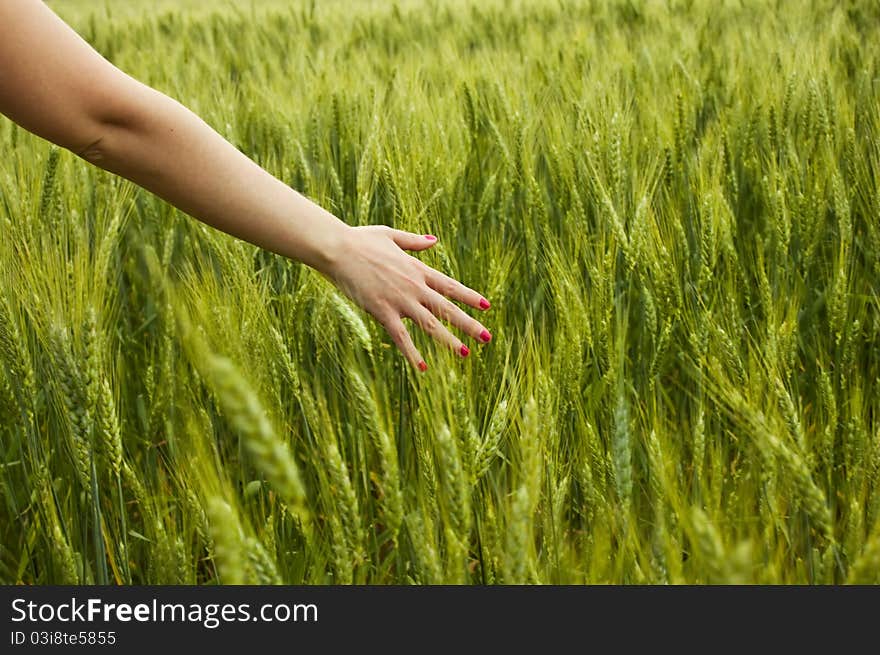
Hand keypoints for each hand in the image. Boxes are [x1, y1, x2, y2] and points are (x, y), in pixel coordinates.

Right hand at [321, 225, 491, 370]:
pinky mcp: (383, 312)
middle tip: (487, 337)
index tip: (486, 306)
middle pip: (447, 308)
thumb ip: (414, 242)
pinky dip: (413, 353)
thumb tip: (434, 241)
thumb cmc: (360, 240)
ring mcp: (400, 300)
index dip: (469, 296)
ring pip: (431, 324)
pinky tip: (423, 368)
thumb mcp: (391, 236)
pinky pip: (401, 337)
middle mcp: (414, 287)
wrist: (338, 249)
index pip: (450, 286)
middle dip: (469, 324)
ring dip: (449, 340)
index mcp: (417, 269)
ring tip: (465, 353)